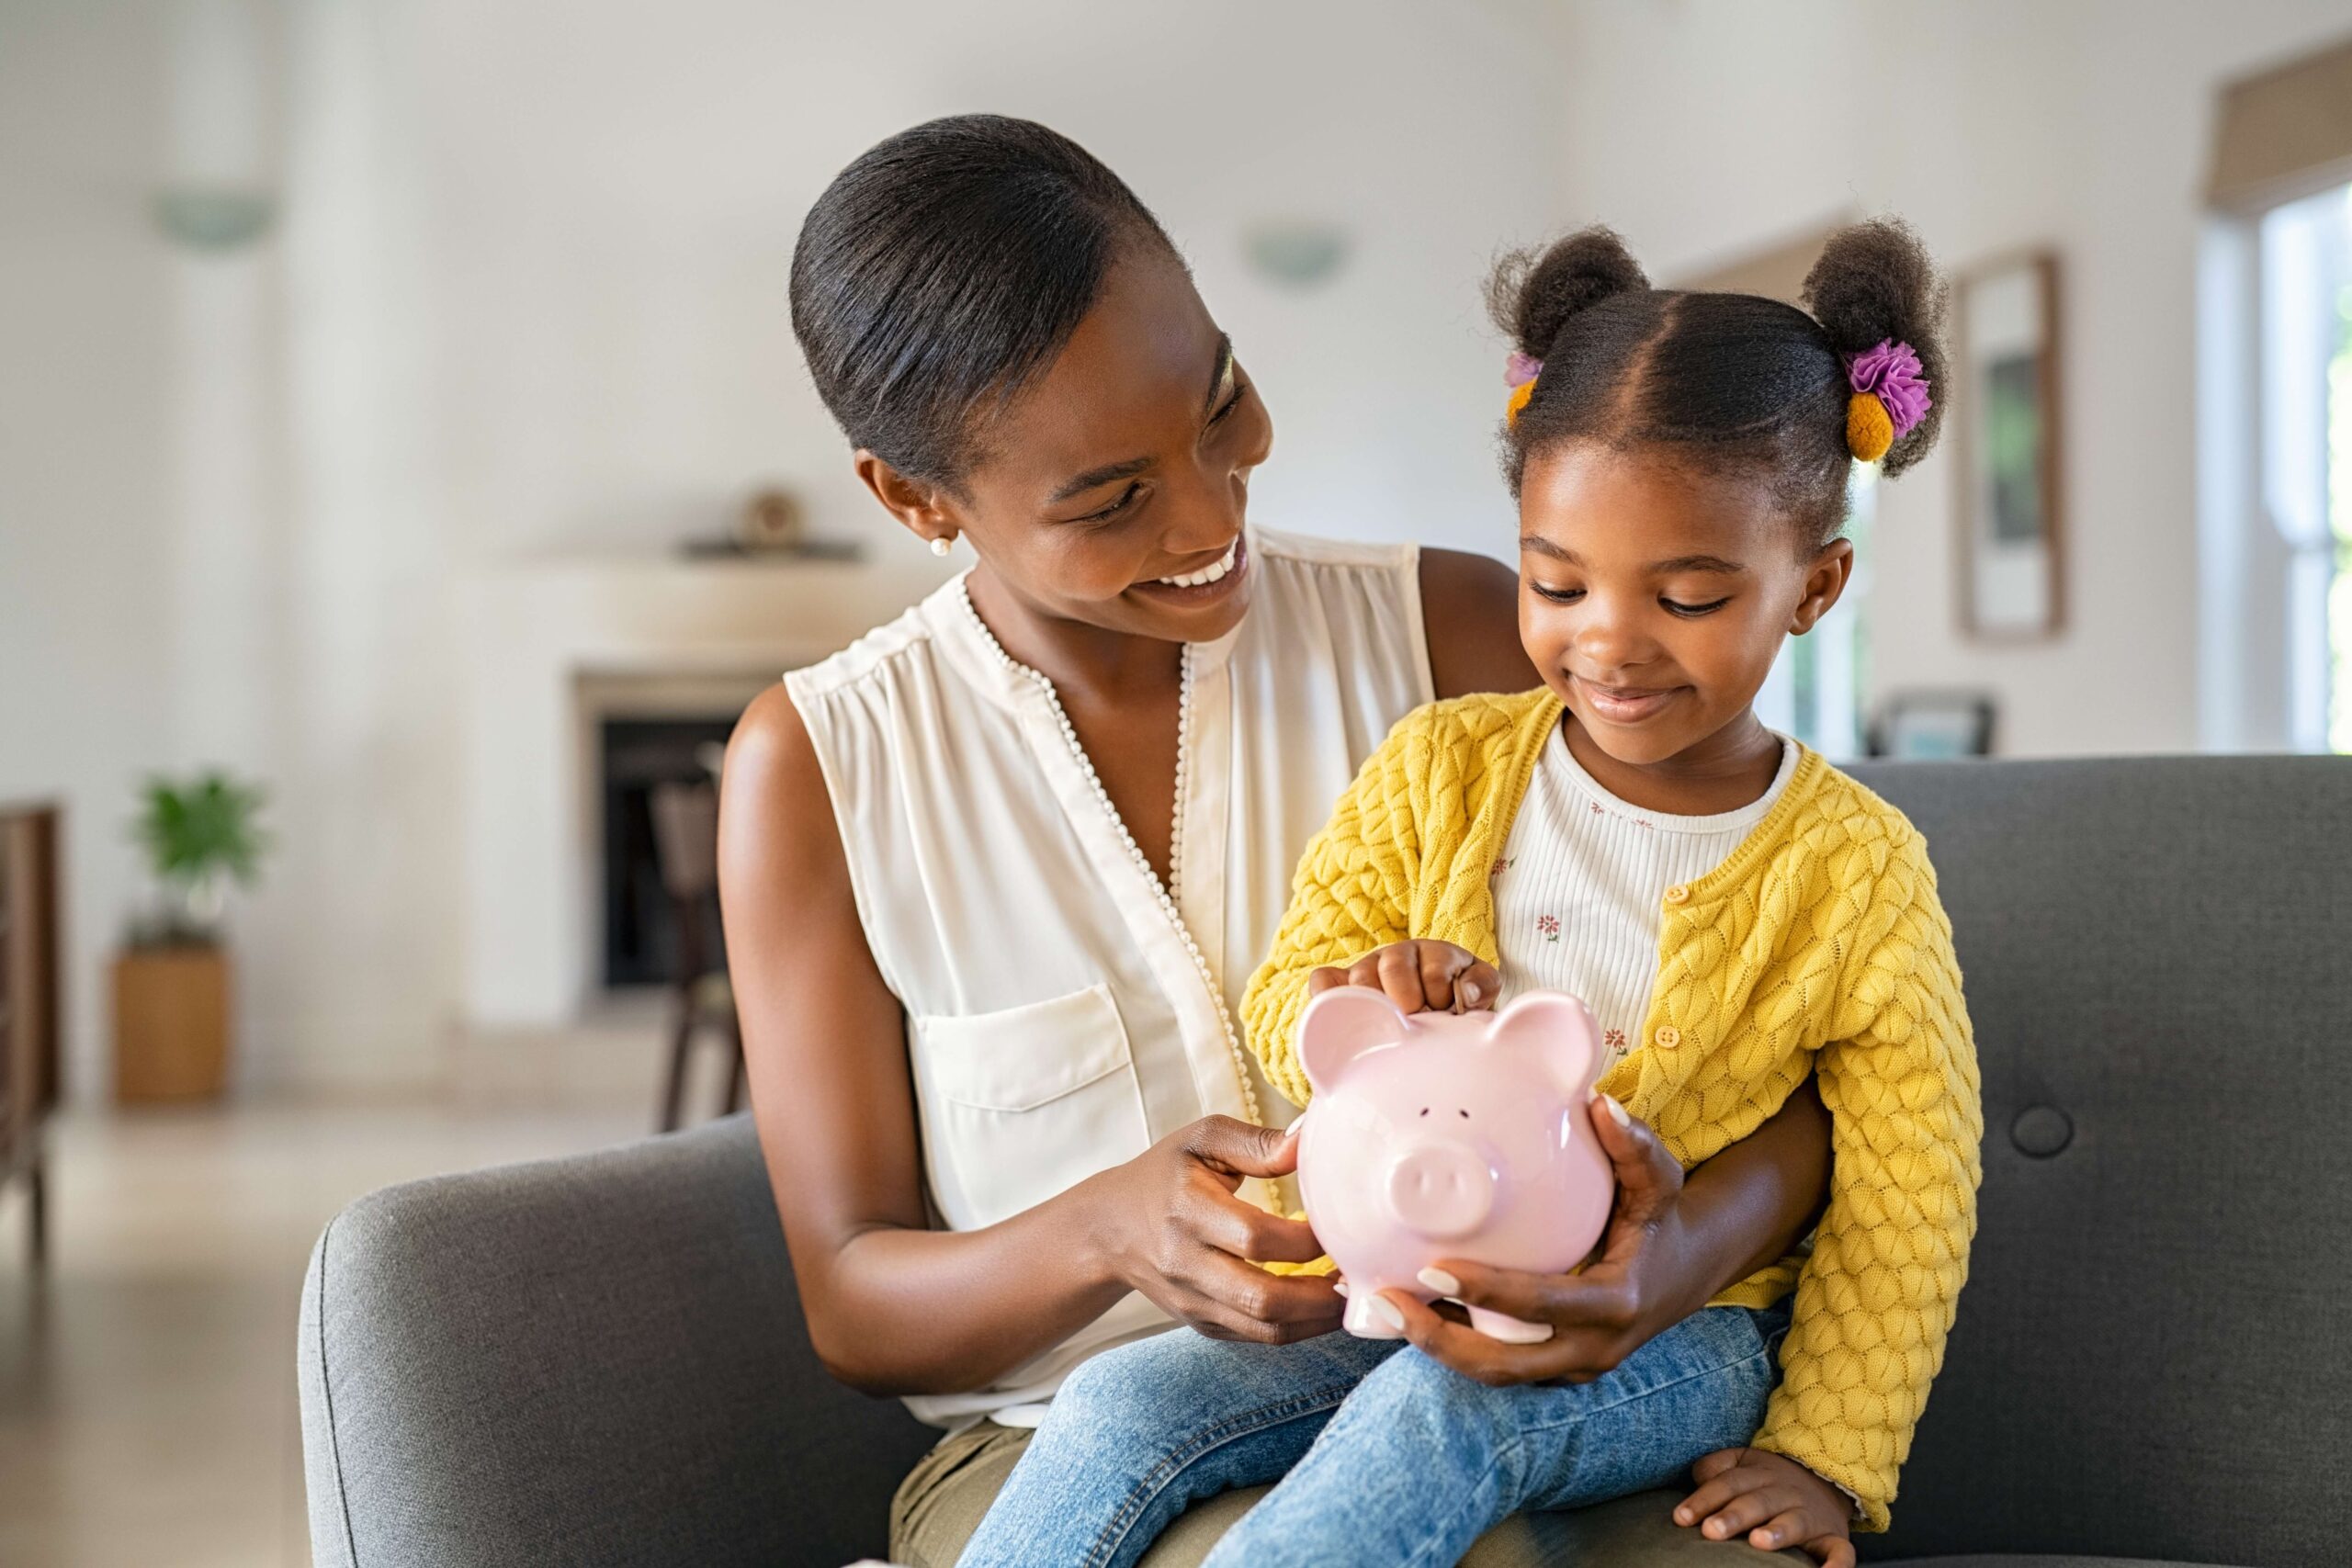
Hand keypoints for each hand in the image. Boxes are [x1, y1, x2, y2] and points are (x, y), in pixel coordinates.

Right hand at [1090, 1116, 1343, 1344]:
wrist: (1109, 1229)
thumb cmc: (1165, 1174)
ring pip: (1265, 1328)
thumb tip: (1309, 1140)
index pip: (1254, 1237)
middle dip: (1321, 1292)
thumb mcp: (1201, 1140)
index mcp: (1187, 1211)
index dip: (1305, 1239)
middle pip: (1262, 1296)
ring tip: (1352, 1293)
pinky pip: (1258, 1337)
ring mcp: (1193, 1302)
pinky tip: (1325, 1305)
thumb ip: (1256, 1142)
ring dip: (1318, 1318)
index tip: (1340, 1224)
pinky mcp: (1202, 1324)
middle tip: (1360, 1271)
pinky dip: (1300, 1328)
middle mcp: (1186, 1264)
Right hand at [1307, 940, 1497, 1014]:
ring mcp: (1366, 970)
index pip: (1433, 969)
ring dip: (1377, 1007)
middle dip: (1409, 1003)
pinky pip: (1323, 982)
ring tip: (1391, 1028)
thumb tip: (1464, 993)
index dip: (1441, 998)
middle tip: (1416, 1025)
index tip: (1446, 1015)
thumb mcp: (1479, 991)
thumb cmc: (1456, 1006)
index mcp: (1433, 953)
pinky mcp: (1341, 986)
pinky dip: (1328, 997)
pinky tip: (1346, 1017)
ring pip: (1360, 978)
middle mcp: (1396, 956)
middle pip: (1392, 967)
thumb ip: (1482, 985)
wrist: (1432, 1021)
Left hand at [1377, 1090, 1717, 1384]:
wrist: (1688, 1270)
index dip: (1486, 1292)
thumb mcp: (1660, 1180)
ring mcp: (1575, 1368)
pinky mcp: (1557, 1369)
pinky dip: (1457, 1345)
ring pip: (1498, 1375)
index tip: (1433, 1268)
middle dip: (1440, 1340)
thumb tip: (1600, 1104)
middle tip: (1387, 1298)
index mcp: (1615, 1304)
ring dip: (1438, 1347)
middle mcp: (1594, 1349)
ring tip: (1386, 1304)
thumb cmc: (1663, 1218)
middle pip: (1506, 1366)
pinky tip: (1414, 1311)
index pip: (1541, 1306)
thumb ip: (1634, 1145)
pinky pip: (1502, 1366)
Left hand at [1676, 1448, 1854, 1565]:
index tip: (1681, 1518)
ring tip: (1757, 1542)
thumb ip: (1716, 1469)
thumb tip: (1697, 1479)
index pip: (1728, 1484)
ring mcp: (1811, 1515)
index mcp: (1759, 1474)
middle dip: (1734, 1516)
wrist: (1826, 1479)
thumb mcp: (1742, 1463)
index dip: (1704, 1500)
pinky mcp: (1834, 1538)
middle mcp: (1785, 1493)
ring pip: (1795, 1522)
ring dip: (1778, 1531)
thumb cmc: (1769, 1481)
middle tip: (1710, 1531)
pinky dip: (1837, 1564)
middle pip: (1757, 1502)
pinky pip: (1841, 1552)